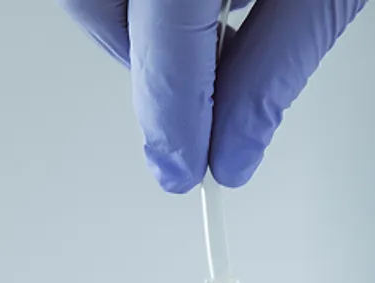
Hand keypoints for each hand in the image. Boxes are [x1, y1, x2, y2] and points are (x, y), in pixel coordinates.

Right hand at [61, 0, 367, 191]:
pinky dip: (149, 0)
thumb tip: (232, 151)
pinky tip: (206, 0)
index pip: (165, 39)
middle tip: (202, 100)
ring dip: (143, 30)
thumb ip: (275, 68)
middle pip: (100, 12)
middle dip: (147, 67)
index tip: (185, 172)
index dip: (174, 118)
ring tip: (218, 34)